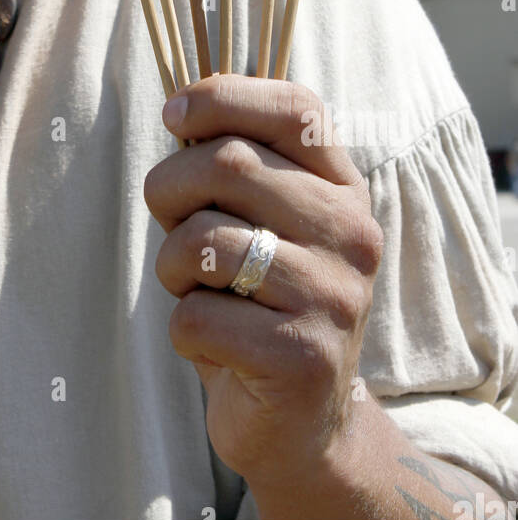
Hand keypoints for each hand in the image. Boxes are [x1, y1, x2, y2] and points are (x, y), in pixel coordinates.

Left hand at [144, 74, 383, 503]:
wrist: (302, 423)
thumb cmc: (258, 303)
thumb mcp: (257, 223)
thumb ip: (231, 168)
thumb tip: (179, 109)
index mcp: (343, 189)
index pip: (295, 108)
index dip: (223, 96)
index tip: (172, 113)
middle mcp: (351, 234)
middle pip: (230, 163)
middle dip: (168, 187)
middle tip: (168, 223)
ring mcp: (334, 296)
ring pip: (204, 242)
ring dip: (171, 268)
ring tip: (194, 291)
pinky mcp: (302, 356)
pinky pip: (196, 316)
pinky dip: (182, 330)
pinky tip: (213, 345)